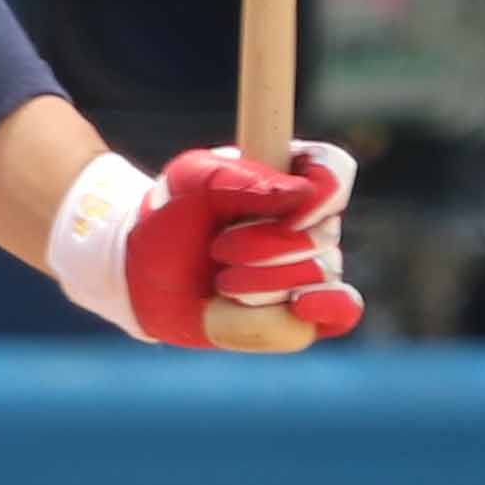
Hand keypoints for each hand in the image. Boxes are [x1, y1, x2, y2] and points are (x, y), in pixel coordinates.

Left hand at [128, 138, 361, 349]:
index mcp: (291, 175)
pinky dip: (329, 307)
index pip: (334, 172)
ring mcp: (311, 266)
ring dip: (261, 283)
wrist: (143, 271)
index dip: (325, 192)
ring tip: (221, 281)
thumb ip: (244, 181)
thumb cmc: (171, 215)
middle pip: (321, 234)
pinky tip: (302, 306)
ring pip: (316, 276)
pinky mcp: (303, 311)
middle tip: (217, 248)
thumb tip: (304, 195)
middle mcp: (310, 221)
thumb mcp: (193, 181)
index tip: (290, 212)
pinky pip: (342, 313)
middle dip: (265, 247)